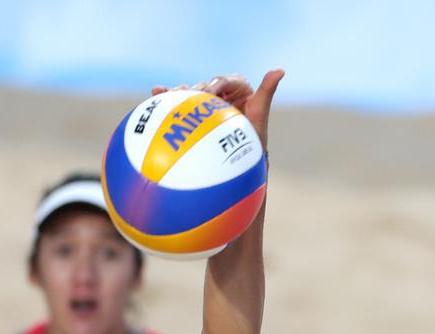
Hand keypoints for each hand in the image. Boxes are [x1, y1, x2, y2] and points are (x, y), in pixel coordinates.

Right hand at [152, 69, 283, 148]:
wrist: (240, 162)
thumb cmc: (253, 141)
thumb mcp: (260, 116)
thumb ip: (267, 92)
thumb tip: (280, 70)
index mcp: (238, 87)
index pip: (225, 81)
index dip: (215, 85)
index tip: (208, 94)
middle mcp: (221, 92)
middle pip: (204, 86)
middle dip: (193, 90)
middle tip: (185, 97)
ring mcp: (207, 104)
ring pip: (191, 94)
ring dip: (177, 94)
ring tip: (165, 93)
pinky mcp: (195, 114)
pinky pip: (181, 105)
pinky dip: (168, 98)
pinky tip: (154, 93)